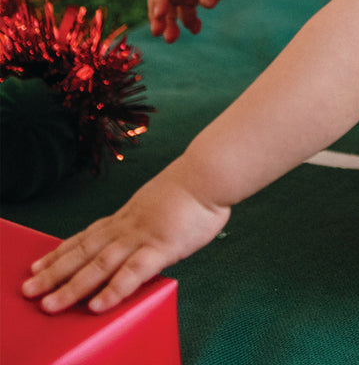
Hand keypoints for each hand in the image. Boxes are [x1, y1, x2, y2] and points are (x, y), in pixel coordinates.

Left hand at [21, 163, 229, 313]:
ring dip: (72, 285)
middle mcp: (127, 226)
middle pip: (84, 251)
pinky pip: (132, 272)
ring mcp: (141, 236)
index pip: (88, 235)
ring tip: (50, 304)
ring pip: (99, 264)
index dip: (62, 251)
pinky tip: (97, 305)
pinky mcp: (160, 247)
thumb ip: (153, 218)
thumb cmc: (196, 186)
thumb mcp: (164, 200)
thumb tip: (154, 228)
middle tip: (29, 289)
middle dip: (55, 272)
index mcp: (129, 215)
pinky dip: (113, 290)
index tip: (39, 264)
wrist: (209, 173)